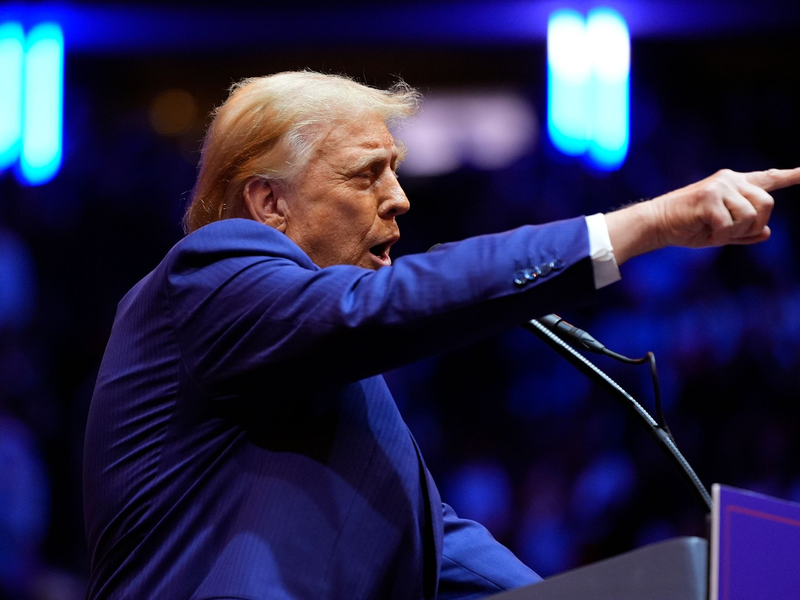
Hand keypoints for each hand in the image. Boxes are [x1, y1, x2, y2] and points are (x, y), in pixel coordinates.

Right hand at [605, 167, 799, 263]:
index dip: (791, 176)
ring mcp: (720, 186)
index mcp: (735, 185)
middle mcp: (730, 180)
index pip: (768, 178)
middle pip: (767, 203)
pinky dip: (719, 236)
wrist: (657, 224)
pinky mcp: (709, 197)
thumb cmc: (686, 228)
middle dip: (755, 224)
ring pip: (751, 215)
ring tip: (714, 231)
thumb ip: (744, 232)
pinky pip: (730, 224)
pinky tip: (705, 232)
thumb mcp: (720, 233)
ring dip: (735, 232)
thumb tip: (767, 233)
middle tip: (732, 232)